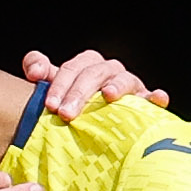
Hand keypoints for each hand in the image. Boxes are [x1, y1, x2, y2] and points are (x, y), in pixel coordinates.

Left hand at [21, 49, 169, 119]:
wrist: (98, 125)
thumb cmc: (75, 106)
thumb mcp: (55, 89)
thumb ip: (40, 71)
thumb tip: (34, 71)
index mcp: (88, 65)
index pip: (73, 68)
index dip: (60, 84)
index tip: (50, 106)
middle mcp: (110, 71)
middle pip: (95, 73)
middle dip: (79, 92)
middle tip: (66, 114)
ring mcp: (130, 86)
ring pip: (124, 79)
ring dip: (116, 86)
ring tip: (107, 96)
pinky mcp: (147, 103)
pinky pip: (154, 97)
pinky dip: (156, 96)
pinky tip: (157, 98)